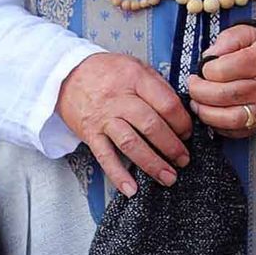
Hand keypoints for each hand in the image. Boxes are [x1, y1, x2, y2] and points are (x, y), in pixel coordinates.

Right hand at [56, 53, 191, 197]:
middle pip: (151, 125)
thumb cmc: (106, 71)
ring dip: (152, 163)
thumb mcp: (136, 66)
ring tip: (167, 177)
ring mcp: (104, 118)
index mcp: (136, 79)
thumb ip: (157, 86)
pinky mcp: (90, 134)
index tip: (188, 133)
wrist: (67, 75)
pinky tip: (131, 188)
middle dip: (172, 147)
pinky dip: (118, 175)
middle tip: (183, 159)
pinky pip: (105, 157)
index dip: (182, 122)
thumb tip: (181, 111)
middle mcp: (120, 99)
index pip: (166, 103)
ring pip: (131, 144)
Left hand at [187, 24, 255, 137]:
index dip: (205, 70)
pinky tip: (212, 114)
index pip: (222, 71)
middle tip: (193, 85)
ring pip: (228, 118)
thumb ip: (227, 40)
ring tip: (197, 102)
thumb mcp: (250, 33)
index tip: (204, 67)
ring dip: (205, 112)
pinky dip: (218, 126)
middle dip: (199, 92)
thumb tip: (209, 56)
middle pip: (222, 95)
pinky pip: (235, 131)